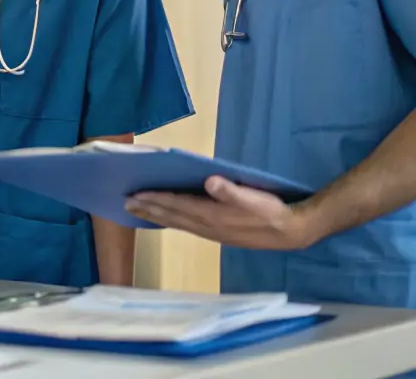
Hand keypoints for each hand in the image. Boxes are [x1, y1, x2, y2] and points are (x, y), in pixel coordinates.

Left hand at [124, 176, 320, 251]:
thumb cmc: (271, 211)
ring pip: (177, 223)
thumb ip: (231, 190)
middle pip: (171, 216)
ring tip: (139, 211)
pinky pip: (187, 226)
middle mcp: (207, 226)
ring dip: (157, 216)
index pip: (176, 205)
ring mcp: (212, 232)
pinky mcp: (218, 233)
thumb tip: (211, 181)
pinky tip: (169, 218)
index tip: (133, 195)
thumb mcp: (254, 197)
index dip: (154, 200)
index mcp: (211, 214)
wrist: (290, 232)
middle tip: (125, 204)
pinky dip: (173, 221)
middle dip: (148, 209)